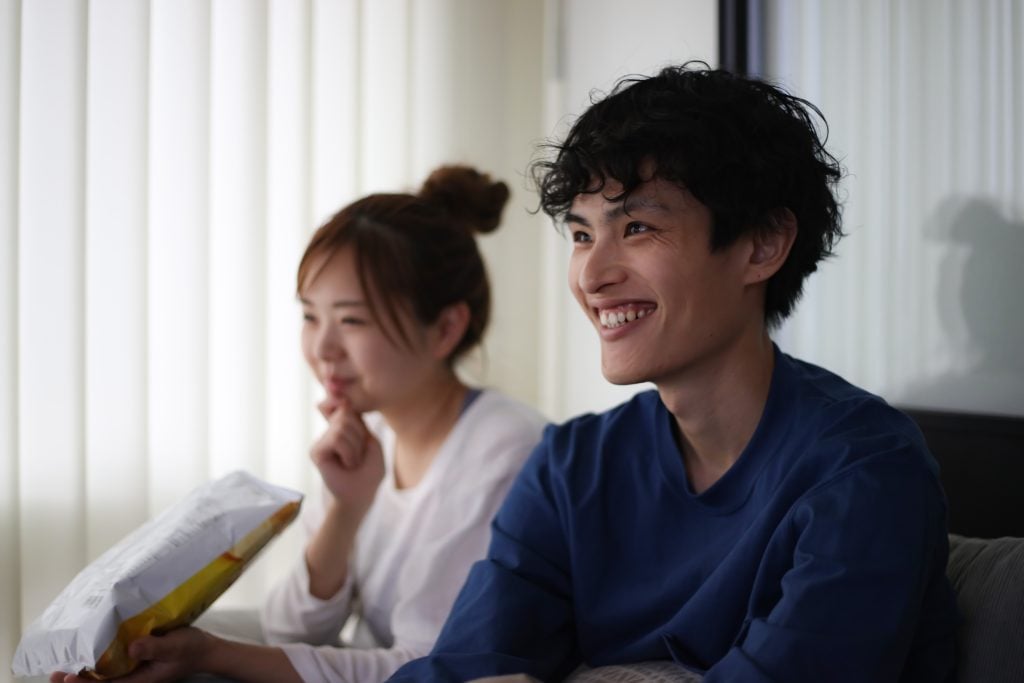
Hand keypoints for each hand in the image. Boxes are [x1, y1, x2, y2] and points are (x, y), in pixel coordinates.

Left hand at [50, 627, 213, 682]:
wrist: (205, 649)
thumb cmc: (190, 649)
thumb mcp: (174, 647)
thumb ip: (153, 648)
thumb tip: (131, 648)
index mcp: (139, 680)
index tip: (66, 676)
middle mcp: (133, 677)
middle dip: (76, 679)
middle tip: (53, 674)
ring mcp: (134, 669)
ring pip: (103, 674)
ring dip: (83, 670)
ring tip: (63, 664)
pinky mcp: (136, 658)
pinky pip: (113, 663)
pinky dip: (98, 658)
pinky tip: (89, 650)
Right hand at [311, 397, 384, 516]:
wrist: (362, 495)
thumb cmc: (369, 471)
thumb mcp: (371, 442)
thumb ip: (356, 421)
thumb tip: (335, 402)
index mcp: (345, 427)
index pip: (345, 406)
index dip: (347, 404)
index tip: (350, 408)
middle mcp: (331, 431)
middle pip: (346, 414)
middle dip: (360, 436)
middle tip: (359, 456)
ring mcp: (322, 440)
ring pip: (341, 428)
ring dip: (355, 448)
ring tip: (353, 462)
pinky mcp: (315, 450)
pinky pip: (336, 439)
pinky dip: (349, 453)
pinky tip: (346, 465)